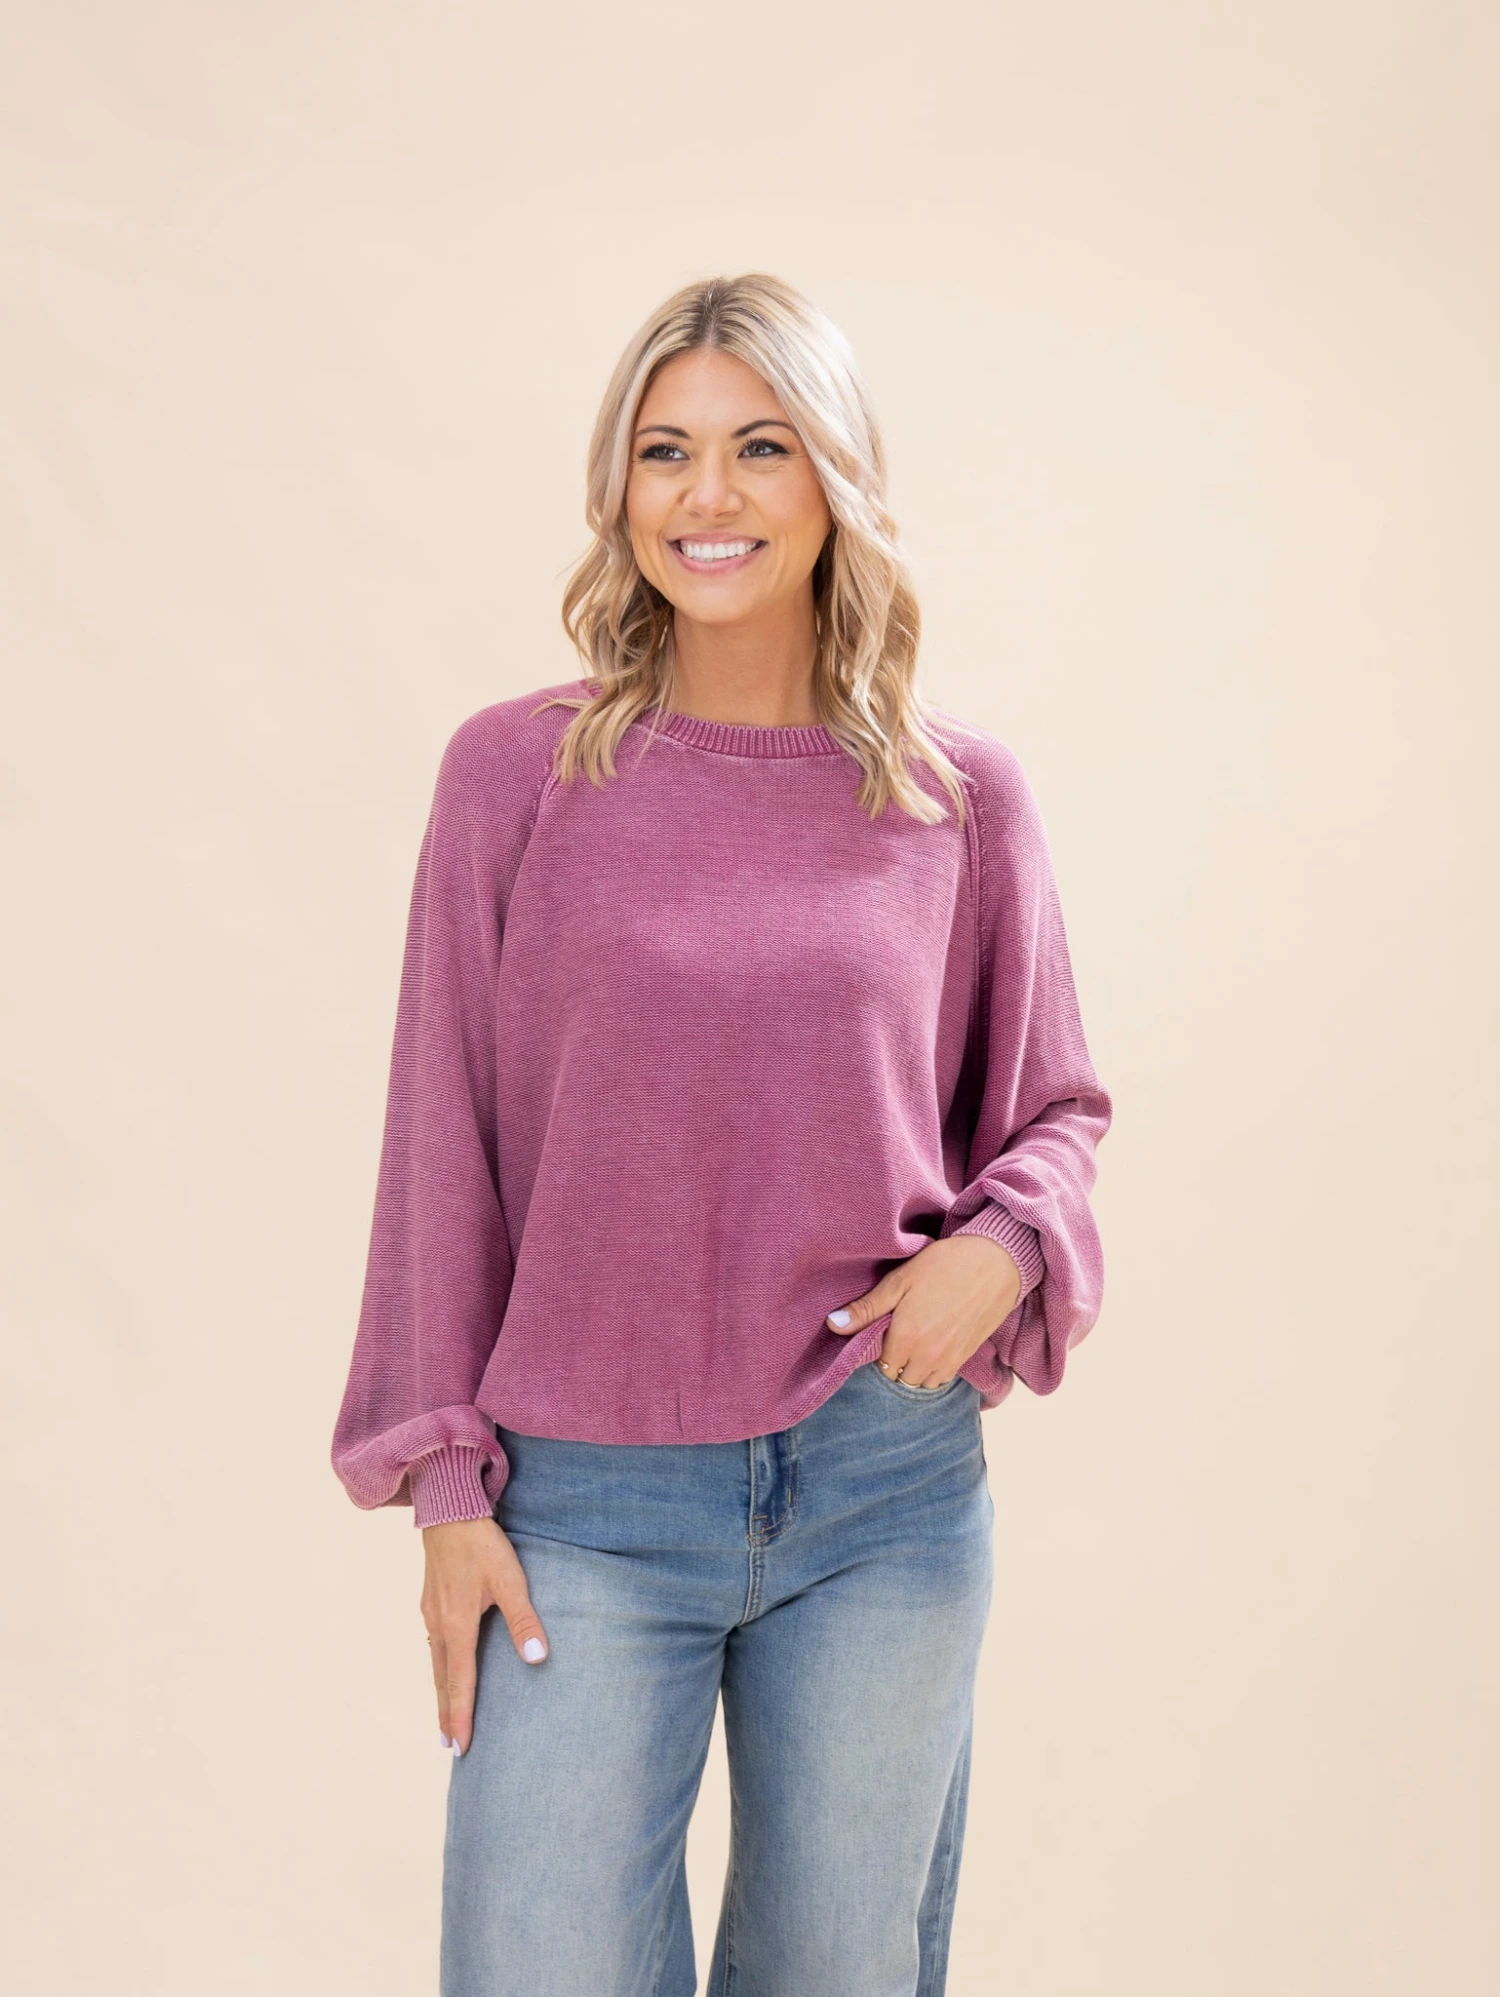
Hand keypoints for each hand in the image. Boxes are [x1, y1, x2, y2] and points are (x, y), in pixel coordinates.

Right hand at [420, 1514, 548, 1756]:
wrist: (448, 1508)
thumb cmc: (481, 1543)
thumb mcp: (509, 1579)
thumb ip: (524, 1619)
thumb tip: (537, 1659)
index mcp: (457, 1625)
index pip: (460, 1683)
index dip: (461, 1717)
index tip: (460, 1748)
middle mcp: (438, 1624)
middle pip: (441, 1679)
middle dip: (446, 1713)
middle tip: (448, 1746)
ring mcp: (430, 1612)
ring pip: (435, 1662)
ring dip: (441, 1691)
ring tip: (445, 1715)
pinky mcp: (430, 1600)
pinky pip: (434, 1644)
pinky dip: (439, 1667)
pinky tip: (444, 1666)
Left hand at [825, 1236, 1023, 1386]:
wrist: (996, 1261)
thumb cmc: (944, 1265)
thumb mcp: (900, 1281)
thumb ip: (866, 1309)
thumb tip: (833, 1324)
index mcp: (906, 1338)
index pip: (881, 1364)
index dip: (879, 1348)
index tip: (884, 1330)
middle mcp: (927, 1357)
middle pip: (900, 1378)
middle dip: (895, 1362)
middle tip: (899, 1334)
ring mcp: (950, 1359)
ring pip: (922, 1382)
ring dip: (914, 1369)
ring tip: (916, 1341)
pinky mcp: (968, 1356)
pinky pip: (943, 1378)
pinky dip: (934, 1370)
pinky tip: (935, 1346)